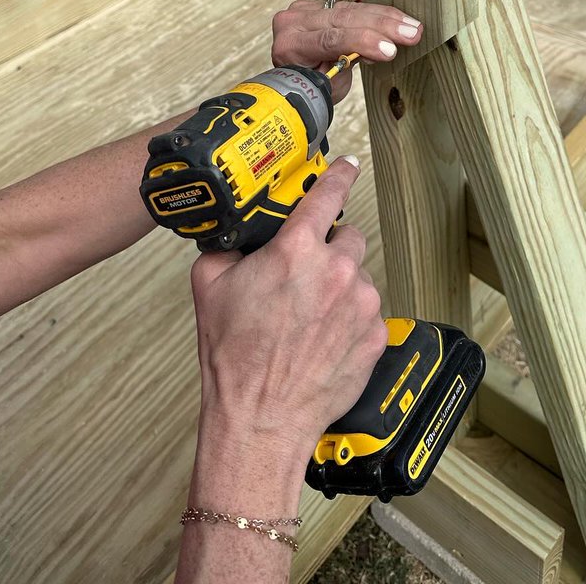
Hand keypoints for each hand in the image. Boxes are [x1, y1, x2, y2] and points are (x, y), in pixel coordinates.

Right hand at [190, 156, 385, 466]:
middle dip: (329, 250)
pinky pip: (369, 313)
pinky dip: (351, 319)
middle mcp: (337, 271)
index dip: (339, 174)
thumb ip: (227, 248)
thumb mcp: (209, 286)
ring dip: (341, 287)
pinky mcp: (376, 336)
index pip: (329, 194)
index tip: (347, 166)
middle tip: (304, 276)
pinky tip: (324, 339)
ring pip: (359, 276)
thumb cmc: (234, 359)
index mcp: (297, 250)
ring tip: (310, 317)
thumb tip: (238, 235)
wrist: (260, 420)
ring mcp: (362, 305)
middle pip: (347, 237)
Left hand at [272, 0, 422, 100]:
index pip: (328, 39)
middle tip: (411, 33)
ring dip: (386, 18)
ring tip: (413, 27)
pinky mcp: (319, 4)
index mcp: (289, 46)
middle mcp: (293, 22)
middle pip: (342, 19)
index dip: (361, 42)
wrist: (295, 78)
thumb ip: (341, 68)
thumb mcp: (326, 88)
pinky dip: (378, 14)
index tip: (389, 50)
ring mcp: (305, 10)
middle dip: (381, 27)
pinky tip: (400, 19)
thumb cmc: (309, 90)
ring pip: (351, 9)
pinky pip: (353, 6)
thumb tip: (365, 52)